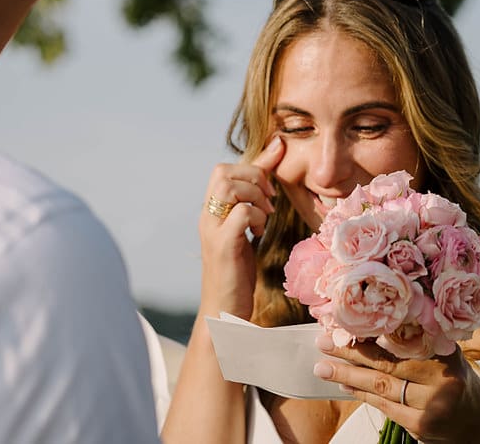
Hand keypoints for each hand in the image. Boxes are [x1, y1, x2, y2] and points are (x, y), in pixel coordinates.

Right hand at [198, 136, 285, 319]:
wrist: (224, 312)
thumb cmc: (237, 271)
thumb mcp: (247, 229)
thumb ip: (255, 199)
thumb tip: (272, 169)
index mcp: (211, 211)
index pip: (222, 169)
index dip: (251, 168)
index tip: (270, 189)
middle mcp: (207, 217)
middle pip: (222, 171)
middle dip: (254, 177)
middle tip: (269, 200)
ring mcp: (212, 231)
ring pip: (229, 187)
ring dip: (256, 196)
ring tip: (266, 216)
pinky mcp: (223, 246)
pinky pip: (240, 213)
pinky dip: (257, 217)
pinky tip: (260, 233)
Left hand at [313, 334, 479, 443]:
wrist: (478, 424)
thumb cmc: (455, 381)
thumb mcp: (447, 354)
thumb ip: (419, 338)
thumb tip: (373, 322)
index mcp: (445, 352)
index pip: (404, 337)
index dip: (373, 329)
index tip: (348, 318)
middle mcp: (440, 378)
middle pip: (386, 363)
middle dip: (350, 352)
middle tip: (324, 343)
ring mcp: (430, 404)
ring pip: (380, 387)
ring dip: (348, 376)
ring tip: (323, 367)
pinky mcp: (420, 425)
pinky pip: (384, 406)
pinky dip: (362, 395)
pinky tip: (345, 386)